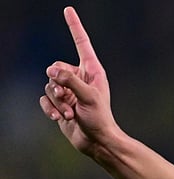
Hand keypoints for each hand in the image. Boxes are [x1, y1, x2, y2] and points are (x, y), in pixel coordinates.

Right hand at [38, 7, 117, 156]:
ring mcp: (68, 90)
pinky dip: (50, 108)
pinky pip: (45, 99)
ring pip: (48, 85)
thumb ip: (70, 80)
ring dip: (57, 101)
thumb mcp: (88, 97)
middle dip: (57, 84)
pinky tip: (59, 118)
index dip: (74, 26)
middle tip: (68, 98)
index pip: (81, 43)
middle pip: (55, 67)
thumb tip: (51, 70)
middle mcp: (80, 77)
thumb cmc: (99, 119)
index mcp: (92, 71)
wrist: (97, 142)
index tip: (68, 10)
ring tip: (70, 113)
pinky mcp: (60, 103)